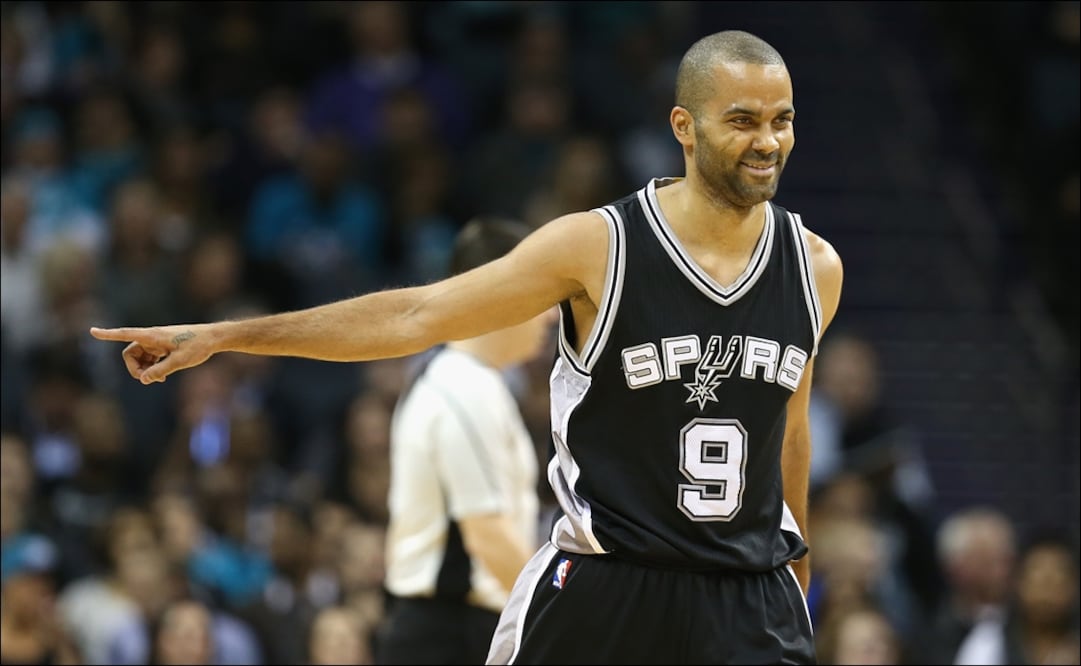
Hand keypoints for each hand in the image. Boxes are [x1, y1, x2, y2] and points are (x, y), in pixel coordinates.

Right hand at [89, 325, 213, 383]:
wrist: (214, 338)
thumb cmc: (199, 346)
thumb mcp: (180, 362)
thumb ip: (160, 371)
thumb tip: (144, 380)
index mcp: (153, 336)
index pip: (125, 334)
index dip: (108, 334)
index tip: (92, 331)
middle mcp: (153, 337)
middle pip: (130, 353)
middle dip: (134, 368)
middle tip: (147, 380)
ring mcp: (158, 342)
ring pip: (140, 357)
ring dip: (144, 369)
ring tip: (158, 379)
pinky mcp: (164, 346)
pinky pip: (149, 357)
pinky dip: (151, 367)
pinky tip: (162, 376)